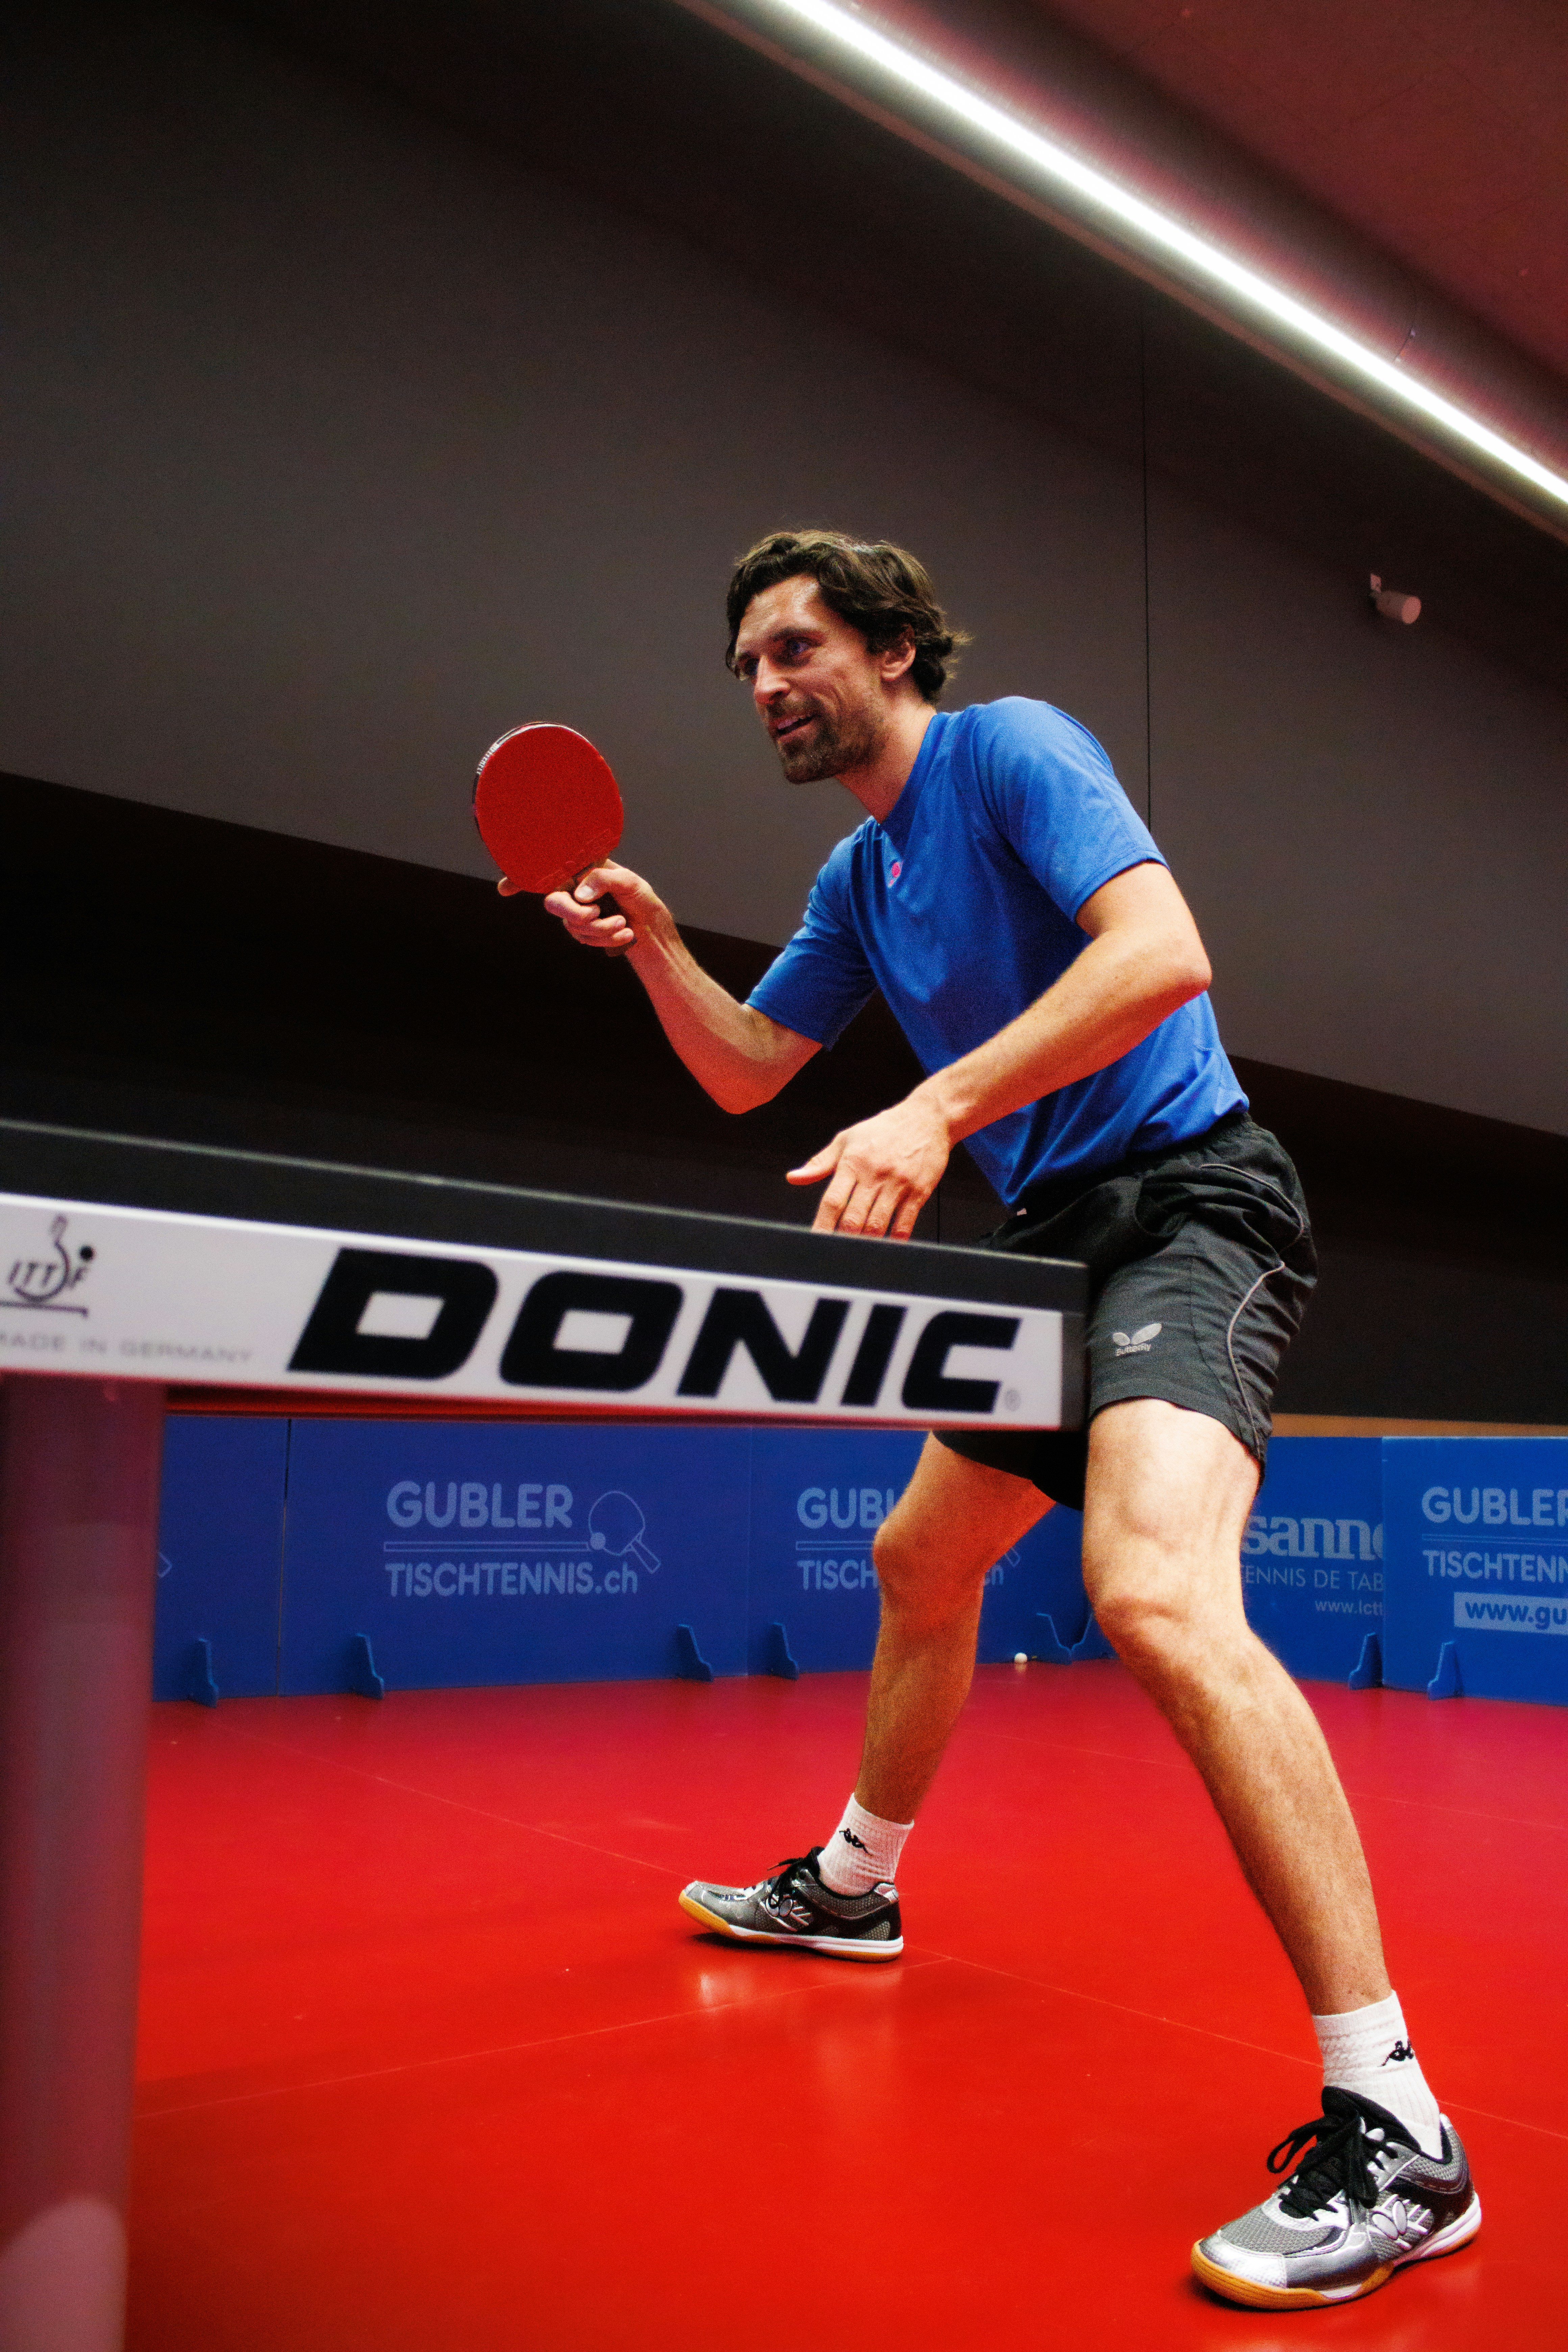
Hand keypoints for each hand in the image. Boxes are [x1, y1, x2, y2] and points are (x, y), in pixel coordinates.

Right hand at [538, 860, 666, 957]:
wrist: (653, 927)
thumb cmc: (641, 898)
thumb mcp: (628, 881)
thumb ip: (603, 879)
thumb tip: (579, 895)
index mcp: (584, 872)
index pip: (557, 875)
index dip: (560, 887)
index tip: (581, 897)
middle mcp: (576, 891)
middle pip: (554, 903)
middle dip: (577, 914)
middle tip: (596, 913)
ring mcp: (578, 913)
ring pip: (573, 925)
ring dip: (602, 928)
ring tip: (623, 923)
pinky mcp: (584, 932)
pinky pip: (585, 939)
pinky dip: (608, 938)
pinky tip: (625, 933)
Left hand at [787, 1093, 950, 1238]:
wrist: (926, 1117)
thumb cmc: (883, 1129)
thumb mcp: (846, 1139)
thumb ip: (820, 1163)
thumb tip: (793, 1177)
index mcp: (853, 1163)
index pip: (833, 1201)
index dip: (822, 1226)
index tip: (814, 1242)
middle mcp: (875, 1174)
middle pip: (854, 1218)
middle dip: (842, 1240)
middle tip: (834, 1254)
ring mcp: (898, 1184)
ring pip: (878, 1225)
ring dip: (866, 1243)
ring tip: (857, 1253)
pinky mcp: (919, 1191)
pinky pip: (905, 1224)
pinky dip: (894, 1240)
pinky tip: (886, 1245)